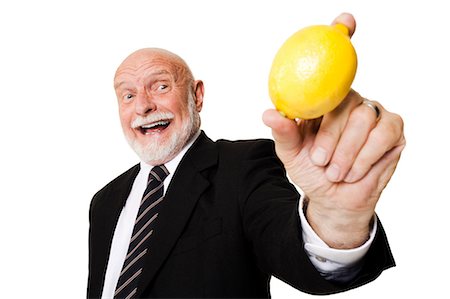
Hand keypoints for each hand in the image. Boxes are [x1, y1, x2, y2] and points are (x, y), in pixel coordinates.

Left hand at [262, 13, 405, 248]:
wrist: (333, 198)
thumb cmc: (311, 170)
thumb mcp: (291, 152)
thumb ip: (284, 131)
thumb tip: (270, 111)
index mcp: (325, 99)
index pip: (335, 62)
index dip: (341, 35)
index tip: (344, 20)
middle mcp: (351, 100)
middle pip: (346, 99)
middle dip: (330, 136)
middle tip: (319, 160)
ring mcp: (374, 113)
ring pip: (364, 118)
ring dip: (346, 151)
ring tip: (334, 171)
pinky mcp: (394, 129)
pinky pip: (384, 134)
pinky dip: (365, 157)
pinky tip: (354, 171)